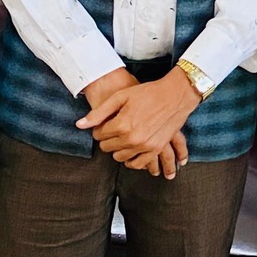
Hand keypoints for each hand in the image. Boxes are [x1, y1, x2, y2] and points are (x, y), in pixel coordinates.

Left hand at [77, 73, 199, 176]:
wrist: (176, 95)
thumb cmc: (148, 93)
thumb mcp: (120, 97)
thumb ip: (98, 113)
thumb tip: (80, 125)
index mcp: (121, 124)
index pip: (98, 135)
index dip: (99, 128)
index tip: (105, 123)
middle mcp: (132, 138)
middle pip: (107, 147)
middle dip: (107, 139)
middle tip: (113, 129)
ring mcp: (145, 146)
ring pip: (120, 157)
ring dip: (118, 149)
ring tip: (123, 138)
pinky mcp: (156, 149)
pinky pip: (138, 164)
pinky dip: (132, 161)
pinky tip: (131, 151)